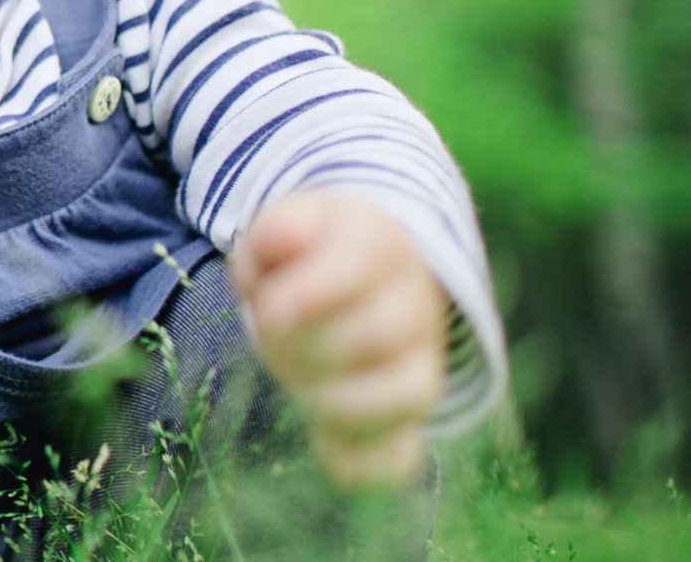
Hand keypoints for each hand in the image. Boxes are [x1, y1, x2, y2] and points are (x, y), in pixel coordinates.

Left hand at [231, 190, 447, 491]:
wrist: (360, 271)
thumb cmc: (306, 252)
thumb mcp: (284, 226)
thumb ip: (274, 232)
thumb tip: (285, 241)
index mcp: (379, 243)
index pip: (351, 271)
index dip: (297, 298)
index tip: (268, 307)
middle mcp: (415, 302)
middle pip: (375, 334)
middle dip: (306, 345)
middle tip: (274, 337)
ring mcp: (422, 360)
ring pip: (403, 396)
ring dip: (330, 398)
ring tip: (297, 379)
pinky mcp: (406, 409)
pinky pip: (401, 454)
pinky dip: (363, 463)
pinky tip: (328, 449)